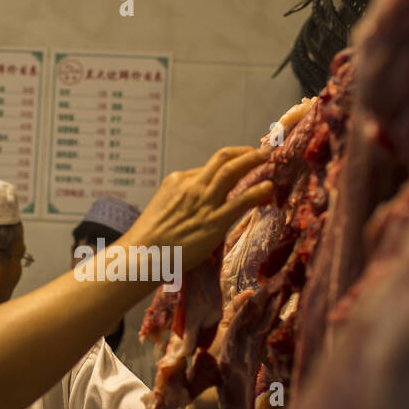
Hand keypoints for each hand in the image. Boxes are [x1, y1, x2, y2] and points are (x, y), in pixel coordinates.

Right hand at [125, 146, 272, 270]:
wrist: (140, 256)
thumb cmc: (149, 239)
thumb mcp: (163, 208)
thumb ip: (181, 200)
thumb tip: (198, 204)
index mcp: (177, 180)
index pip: (208, 167)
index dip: (228, 163)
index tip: (241, 163)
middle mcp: (191, 186)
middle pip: (223, 158)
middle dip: (245, 152)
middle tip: (260, 152)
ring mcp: (203, 202)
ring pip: (232, 171)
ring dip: (253, 160)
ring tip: (268, 157)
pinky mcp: (213, 222)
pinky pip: (240, 201)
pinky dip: (257, 191)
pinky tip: (268, 188)